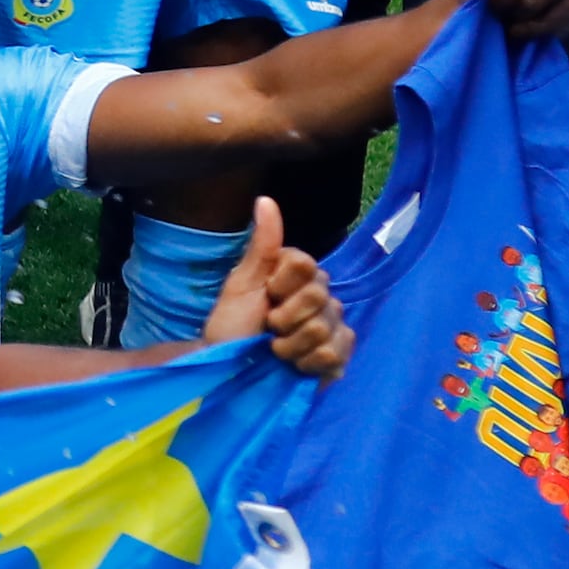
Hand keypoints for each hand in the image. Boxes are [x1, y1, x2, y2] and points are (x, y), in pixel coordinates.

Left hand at [201, 197, 351, 379]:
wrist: (228, 369)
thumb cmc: (232, 324)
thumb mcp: (241, 283)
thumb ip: (262, 245)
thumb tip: (265, 199)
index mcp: (299, 276)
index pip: (308, 266)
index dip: (282, 286)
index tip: (265, 296)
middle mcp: (323, 298)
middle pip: (318, 298)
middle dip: (284, 319)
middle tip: (268, 328)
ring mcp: (335, 328)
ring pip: (325, 329)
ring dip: (291, 346)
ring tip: (276, 351)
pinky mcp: (340, 357)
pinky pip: (336, 354)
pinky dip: (308, 363)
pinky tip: (295, 366)